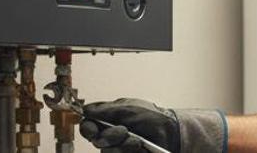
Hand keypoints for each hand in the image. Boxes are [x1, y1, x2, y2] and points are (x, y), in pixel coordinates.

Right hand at [79, 98, 225, 152]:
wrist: (170, 130)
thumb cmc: (151, 116)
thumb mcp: (128, 107)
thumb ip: (105, 109)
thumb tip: (86, 110)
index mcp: (108, 119)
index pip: (88, 125)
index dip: (88, 127)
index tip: (94, 127)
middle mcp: (110, 134)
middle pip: (95, 140)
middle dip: (108, 136)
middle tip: (123, 131)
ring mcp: (118, 147)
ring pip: (106, 151)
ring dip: (120, 144)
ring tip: (135, 139)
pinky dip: (127, 150)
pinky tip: (137, 145)